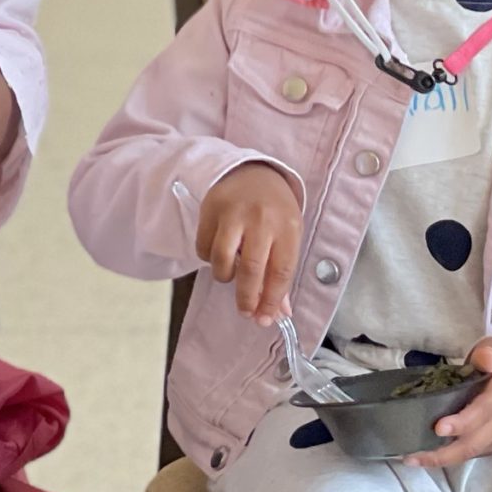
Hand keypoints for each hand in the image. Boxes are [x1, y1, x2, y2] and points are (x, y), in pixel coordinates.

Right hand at [197, 162, 302, 323]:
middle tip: (246, 312)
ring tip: (232, 274)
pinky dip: (210, 259)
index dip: (272, 300)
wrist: (251, 171)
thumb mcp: (287, 235)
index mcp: (288, 226)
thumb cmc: (274, 210)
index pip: (281, 271)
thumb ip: (282, 273)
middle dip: (247, 298)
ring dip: (226, 277)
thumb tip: (279, 312)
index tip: (265, 319)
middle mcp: (262, 218)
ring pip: (222, 260)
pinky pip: (204, 248)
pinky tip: (220, 253)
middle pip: (251, 269)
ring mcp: (234, 213)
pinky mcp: (210, 209)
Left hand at [405, 337, 491, 469]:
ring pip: (471, 453)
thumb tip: (483, 360)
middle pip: (473, 443)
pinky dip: (451, 458)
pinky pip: (473, 454)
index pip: (482, 413)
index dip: (461, 423)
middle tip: (413, 456)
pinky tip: (428, 458)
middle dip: (443, 453)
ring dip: (442, 459)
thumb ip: (490, 353)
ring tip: (412, 459)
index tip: (438, 428)